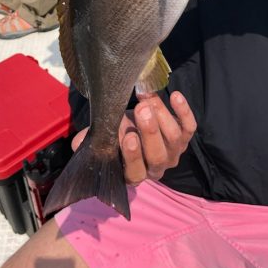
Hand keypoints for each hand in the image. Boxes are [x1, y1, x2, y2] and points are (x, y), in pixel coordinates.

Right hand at [72, 92, 195, 184]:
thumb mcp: (102, 137)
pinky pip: (189, 126)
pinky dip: (184, 111)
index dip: (133, 155)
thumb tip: (78, 142)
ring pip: (173, 139)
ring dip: (162, 117)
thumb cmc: (117, 132)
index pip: (135, 170)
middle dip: (150, 131)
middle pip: (157, 155)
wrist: (135, 123)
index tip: (128, 136)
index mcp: (133, 172)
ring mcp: (173, 152)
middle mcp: (156, 166)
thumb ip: (90, 140)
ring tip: (147, 98)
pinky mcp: (184, 136)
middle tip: (141, 109)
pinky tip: (175, 96)